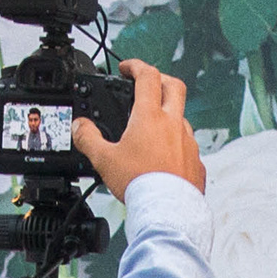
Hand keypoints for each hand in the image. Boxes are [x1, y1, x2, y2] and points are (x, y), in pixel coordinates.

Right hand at [78, 60, 204, 194]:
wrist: (167, 211)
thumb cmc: (139, 184)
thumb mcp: (104, 160)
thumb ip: (88, 138)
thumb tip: (79, 126)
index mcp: (150, 117)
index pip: (147, 76)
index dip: (136, 66)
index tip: (127, 69)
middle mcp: (174, 124)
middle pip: (173, 86)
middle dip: (159, 79)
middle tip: (146, 85)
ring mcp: (189, 142)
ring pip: (181, 117)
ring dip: (168, 115)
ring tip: (152, 129)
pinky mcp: (197, 162)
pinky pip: (188, 145)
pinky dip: (176, 144)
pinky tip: (165, 157)